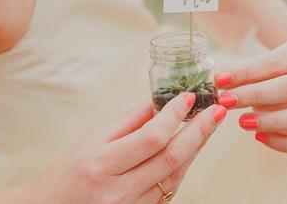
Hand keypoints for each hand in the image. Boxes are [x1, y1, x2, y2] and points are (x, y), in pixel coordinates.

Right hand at [28, 93, 226, 203]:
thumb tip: (160, 103)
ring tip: (209, 124)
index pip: (152, 137)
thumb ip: (129, 121)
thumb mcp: (93, 139)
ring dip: (196, 147)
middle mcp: (119, 190)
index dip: (174, 115)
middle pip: (172, 158)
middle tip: (217, 110)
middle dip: (200, 131)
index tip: (189, 97)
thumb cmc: (69, 172)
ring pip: (176, 174)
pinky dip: (183, 165)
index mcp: (102, 164)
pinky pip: (170, 188)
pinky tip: (191, 147)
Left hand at [217, 42, 286, 152]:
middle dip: (255, 95)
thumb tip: (212, 78)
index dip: (245, 72)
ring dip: (272, 120)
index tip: (220, 80)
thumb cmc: (266, 74)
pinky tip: (258, 136)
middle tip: (226, 101)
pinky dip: (284, 143)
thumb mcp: (254, 66)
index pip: (274, 63)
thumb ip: (237, 71)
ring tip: (242, 122)